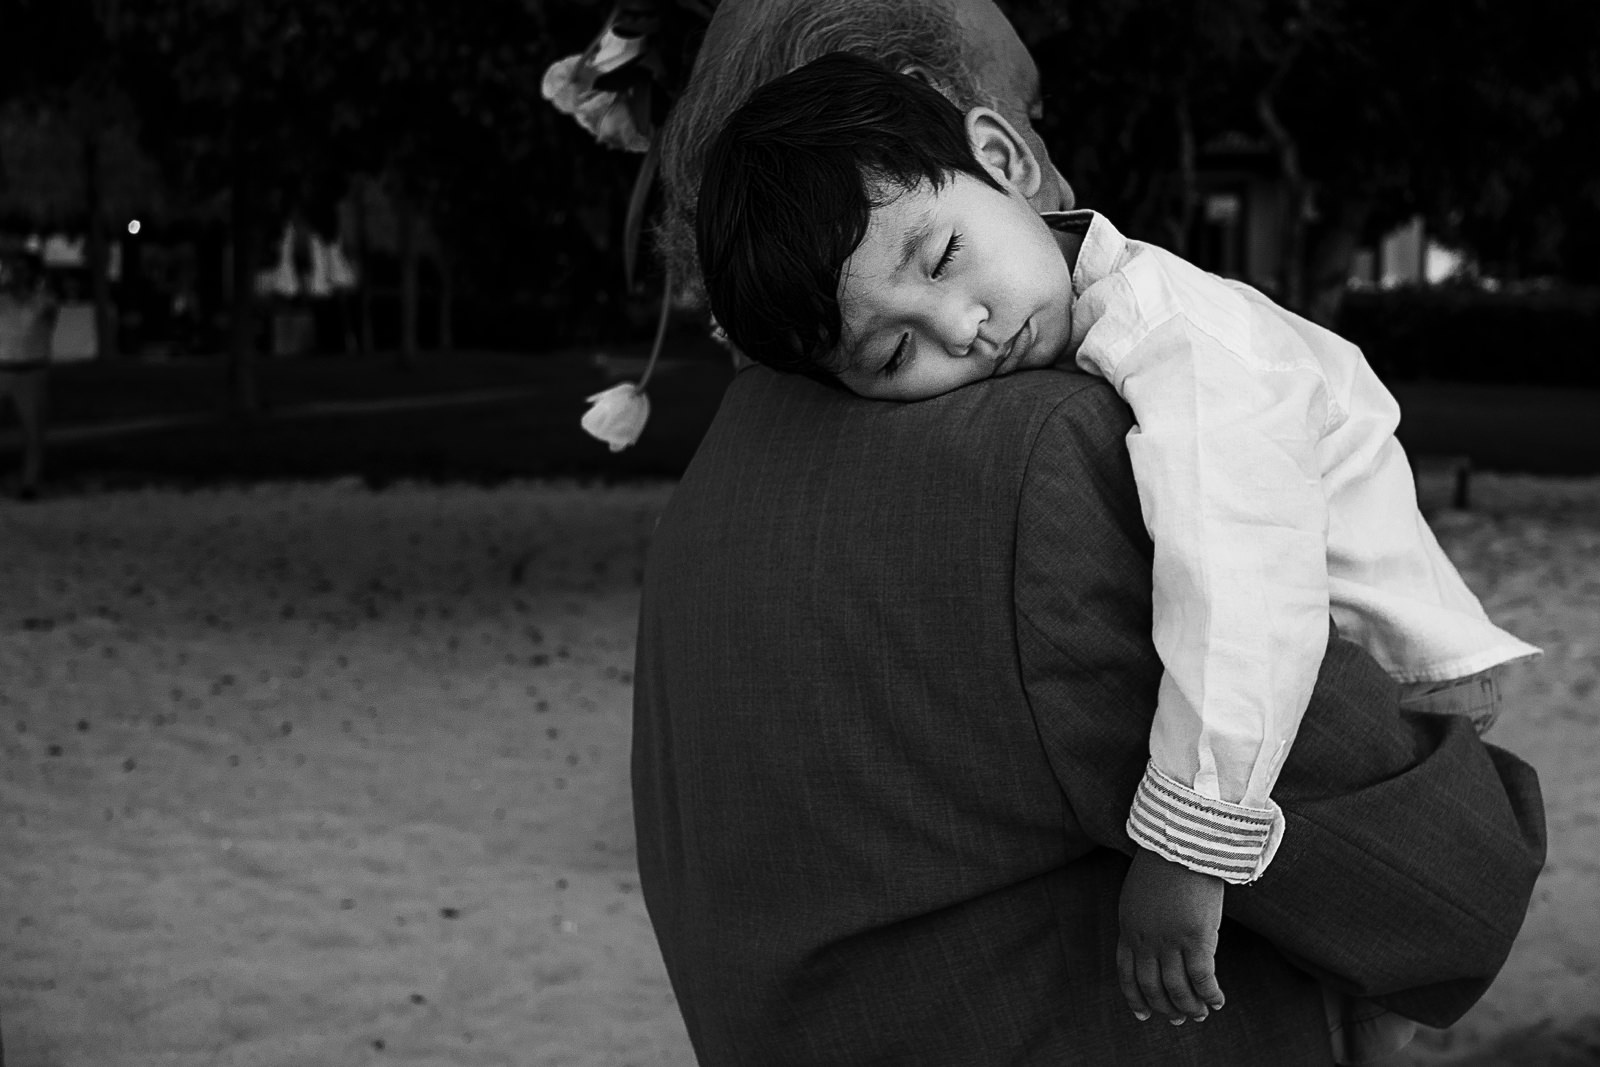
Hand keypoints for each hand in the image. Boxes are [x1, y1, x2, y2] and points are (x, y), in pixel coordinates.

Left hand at [1116, 846, 1226, 1024]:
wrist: (1180, 841)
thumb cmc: (1163, 863)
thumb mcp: (1138, 896)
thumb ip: (1141, 922)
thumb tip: (1152, 944)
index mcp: (1128, 928)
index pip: (1127, 974)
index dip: (1135, 999)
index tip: (1143, 1015)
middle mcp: (1146, 940)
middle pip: (1152, 986)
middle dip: (1165, 1008)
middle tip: (1179, 1020)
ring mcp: (1170, 941)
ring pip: (1178, 988)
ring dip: (1190, 1007)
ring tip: (1200, 1014)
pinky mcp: (1196, 937)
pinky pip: (1203, 978)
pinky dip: (1210, 994)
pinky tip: (1218, 1001)